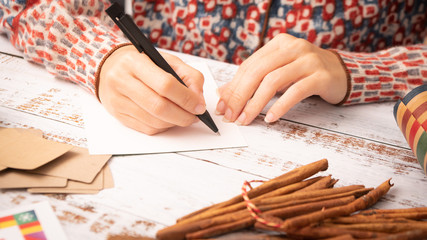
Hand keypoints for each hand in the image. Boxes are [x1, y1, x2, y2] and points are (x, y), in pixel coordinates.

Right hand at [98, 45, 205, 134]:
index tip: (199, 106)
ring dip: (174, 123)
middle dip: (183, 116)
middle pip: (159, 106)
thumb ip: (189, 76)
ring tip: (183, 117)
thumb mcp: (167, 60)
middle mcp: (122, 81)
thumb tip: (198, 99)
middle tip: (195, 117)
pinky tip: (169, 119)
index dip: (186, 98)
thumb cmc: (143, 63)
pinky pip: (146, 128)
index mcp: (135, 62)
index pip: (165, 85)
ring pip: (153, 121)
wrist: (110, 67)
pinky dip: (163, 127)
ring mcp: (117, 100)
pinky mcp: (118, 115)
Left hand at [215, 33, 347, 124]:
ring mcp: (308, 60)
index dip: (233, 88)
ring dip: (256, 103)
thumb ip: (252, 81)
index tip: (222, 107)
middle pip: (257, 72)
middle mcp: (292, 47)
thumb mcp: (277, 73)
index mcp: (278, 44)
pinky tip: (270, 118)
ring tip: (246, 119)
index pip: (249, 66)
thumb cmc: (304, 74)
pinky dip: (280, 106)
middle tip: (230, 116)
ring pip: (273, 81)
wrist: (342, 73)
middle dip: (240, 96)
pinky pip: (296, 92)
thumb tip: (222, 94)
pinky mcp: (321, 76)